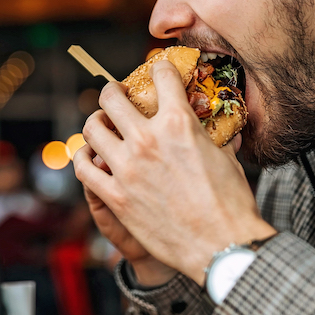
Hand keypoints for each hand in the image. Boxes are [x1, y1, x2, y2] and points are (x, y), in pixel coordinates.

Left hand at [73, 61, 274, 285]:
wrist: (221, 245)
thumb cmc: (231, 204)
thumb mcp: (226, 158)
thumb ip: (214, 137)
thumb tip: (222, 126)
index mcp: (178, 123)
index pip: (161, 76)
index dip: (159, 68)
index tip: (156, 71)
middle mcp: (148, 139)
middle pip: (111, 97)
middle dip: (112, 91)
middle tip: (116, 95)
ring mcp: (127, 167)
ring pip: (92, 128)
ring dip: (95, 122)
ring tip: (100, 124)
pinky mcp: (115, 196)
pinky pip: (83, 168)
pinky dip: (83, 158)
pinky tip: (89, 157)